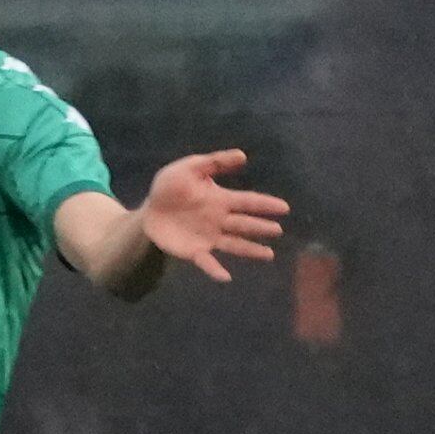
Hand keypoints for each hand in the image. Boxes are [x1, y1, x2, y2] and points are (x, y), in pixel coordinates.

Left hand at [137, 150, 288, 282]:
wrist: (150, 210)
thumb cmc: (170, 187)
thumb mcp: (189, 168)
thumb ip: (214, 162)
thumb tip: (242, 156)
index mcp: (220, 200)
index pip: (247, 201)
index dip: (265, 204)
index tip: (284, 208)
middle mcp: (219, 220)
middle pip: (244, 224)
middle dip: (261, 227)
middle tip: (278, 230)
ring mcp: (209, 237)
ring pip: (234, 244)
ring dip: (250, 249)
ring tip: (269, 254)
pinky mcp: (195, 251)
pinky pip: (207, 262)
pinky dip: (215, 270)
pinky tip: (226, 278)